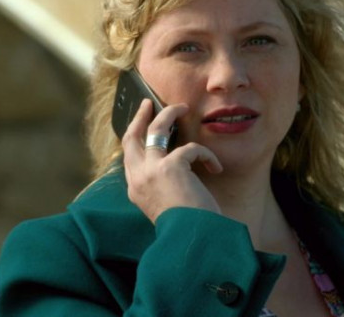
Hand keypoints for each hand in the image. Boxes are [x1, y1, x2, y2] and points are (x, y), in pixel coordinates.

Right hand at [122, 99, 222, 222]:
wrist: (193, 240)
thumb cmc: (187, 226)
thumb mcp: (166, 204)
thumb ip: (161, 185)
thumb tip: (175, 163)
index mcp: (135, 190)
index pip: (129, 157)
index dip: (135, 138)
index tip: (144, 126)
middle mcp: (137, 179)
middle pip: (131, 137)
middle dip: (140, 117)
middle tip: (148, 103)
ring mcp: (150, 172)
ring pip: (155, 130)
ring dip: (169, 114)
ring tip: (183, 108)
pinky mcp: (169, 167)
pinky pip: (190, 148)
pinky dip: (205, 155)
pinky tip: (215, 167)